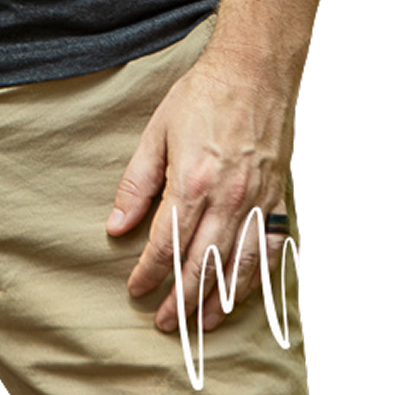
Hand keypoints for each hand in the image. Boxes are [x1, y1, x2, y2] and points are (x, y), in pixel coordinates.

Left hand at [105, 52, 297, 335]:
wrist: (254, 69)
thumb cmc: (204, 94)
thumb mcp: (157, 131)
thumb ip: (137, 182)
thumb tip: (116, 225)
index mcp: (192, 182)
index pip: (166, 244)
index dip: (148, 272)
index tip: (135, 288)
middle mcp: (228, 199)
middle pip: (200, 266)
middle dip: (180, 301)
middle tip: (163, 323)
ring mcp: (257, 201)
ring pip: (237, 268)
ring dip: (218, 302)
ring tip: (200, 325)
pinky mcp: (278, 198)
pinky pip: (269, 250)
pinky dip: (256, 279)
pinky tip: (242, 295)